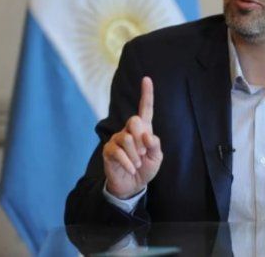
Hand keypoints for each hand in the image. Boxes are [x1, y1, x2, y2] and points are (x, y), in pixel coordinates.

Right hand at [103, 77, 162, 198]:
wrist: (132, 185)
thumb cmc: (145, 168)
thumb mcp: (156, 158)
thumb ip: (155, 145)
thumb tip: (147, 135)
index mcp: (143, 129)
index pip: (145, 109)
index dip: (146, 94)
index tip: (146, 78)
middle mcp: (128, 131)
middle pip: (134, 121)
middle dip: (140, 138)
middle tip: (143, 153)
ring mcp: (117, 139)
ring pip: (126, 139)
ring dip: (135, 155)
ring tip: (137, 163)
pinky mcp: (108, 150)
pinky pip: (118, 152)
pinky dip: (128, 162)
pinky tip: (131, 168)